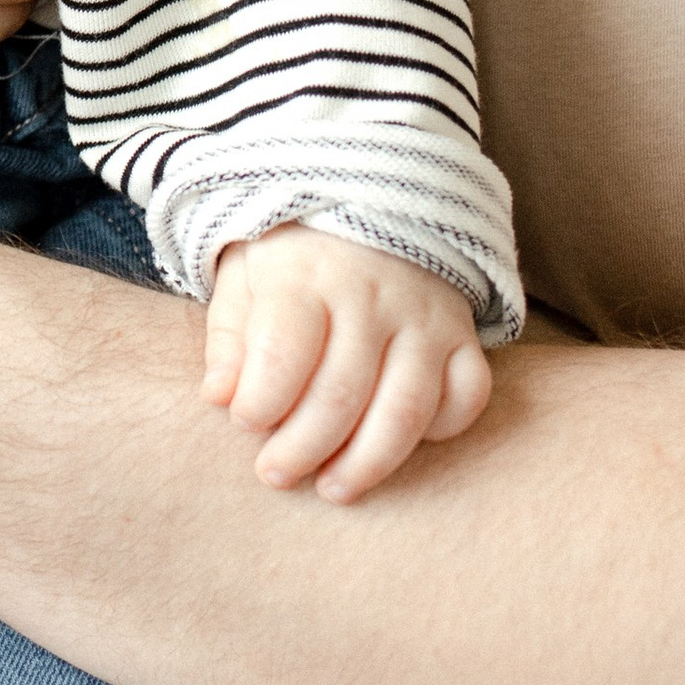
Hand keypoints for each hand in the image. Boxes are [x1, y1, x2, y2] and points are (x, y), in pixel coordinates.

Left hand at [203, 224, 492, 502]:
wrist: (371, 196)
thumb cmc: (293, 255)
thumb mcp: (244, 276)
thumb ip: (229, 337)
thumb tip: (218, 398)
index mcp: (305, 276)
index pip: (284, 351)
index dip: (261, 400)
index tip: (242, 421)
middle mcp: (372, 296)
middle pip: (342, 393)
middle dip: (303, 448)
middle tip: (275, 475)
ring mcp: (425, 317)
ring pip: (406, 408)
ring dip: (367, 462)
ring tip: (332, 489)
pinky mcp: (463, 335)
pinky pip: (466, 396)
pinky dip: (440, 431)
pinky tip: (400, 444)